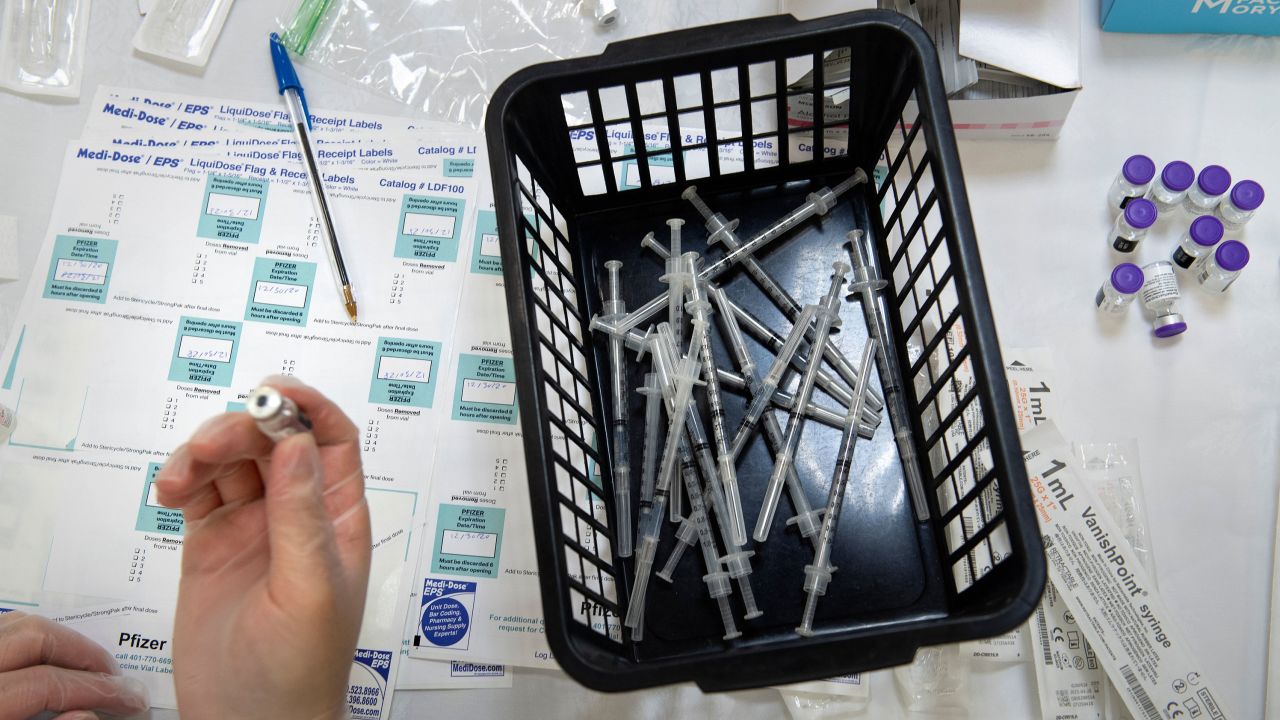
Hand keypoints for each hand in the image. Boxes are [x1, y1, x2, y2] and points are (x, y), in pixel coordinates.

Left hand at [0, 611, 147, 719]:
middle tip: (115, 677)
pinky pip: (3, 630)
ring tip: (88, 664)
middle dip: (85, 653)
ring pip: (16, 624)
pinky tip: (51, 658)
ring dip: (60, 640)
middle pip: (34, 636)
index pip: (45, 682)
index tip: (129, 699)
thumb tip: (87, 714)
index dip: (96, 690)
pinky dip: (31, 638)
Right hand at [155, 376, 370, 719]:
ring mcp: (253, 526)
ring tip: (182, 478)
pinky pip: (199, 491)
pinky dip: (182, 478)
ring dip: (205, 451)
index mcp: (337, 517)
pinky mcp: (211, 544)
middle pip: (272, 439)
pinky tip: (172, 490)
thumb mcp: (312, 589)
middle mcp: (296, 513)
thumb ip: (302, 515)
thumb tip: (299, 443)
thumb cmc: (301, 670)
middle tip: (212, 448)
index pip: (331, 439)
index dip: (307, 405)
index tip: (274, 390)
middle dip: (241, 428)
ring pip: (232, 459)